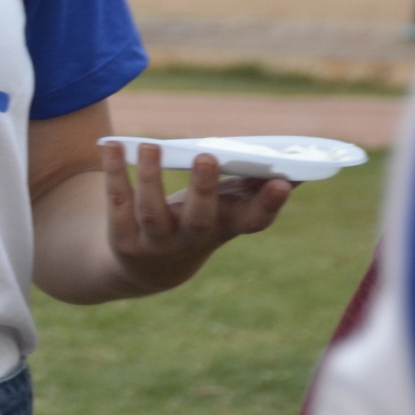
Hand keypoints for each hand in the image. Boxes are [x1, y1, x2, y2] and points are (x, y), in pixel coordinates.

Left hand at [101, 141, 291, 291]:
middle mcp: (192, 240)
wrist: (149, 268)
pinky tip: (113, 147)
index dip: (270, 204)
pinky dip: (115, 174)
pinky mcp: (123, 238)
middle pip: (200, 219)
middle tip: (208, 156)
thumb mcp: (227, 209)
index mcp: (226, 228)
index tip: (283, 181)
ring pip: (152, 212)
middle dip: (204, 189)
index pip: (253, 222)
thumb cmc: (198, 222)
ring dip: (152, 177)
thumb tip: (301, 164)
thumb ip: (254, 187)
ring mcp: (156, 243)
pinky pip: (118, 203)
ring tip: (152, 145)